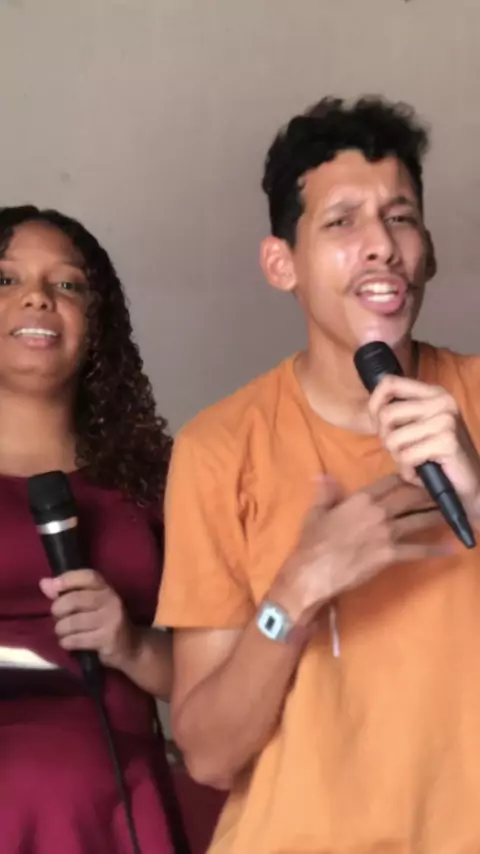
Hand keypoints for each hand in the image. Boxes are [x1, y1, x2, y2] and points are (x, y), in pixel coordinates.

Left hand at [40, 570, 137, 670]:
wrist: (131, 646)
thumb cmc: (104, 622)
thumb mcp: (90, 604)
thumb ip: (66, 592)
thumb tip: (44, 583)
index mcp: (106, 588)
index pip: (87, 576)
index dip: (68, 579)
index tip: (54, 587)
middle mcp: (111, 600)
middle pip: (74, 600)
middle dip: (58, 611)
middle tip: (59, 618)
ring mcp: (111, 619)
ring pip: (72, 622)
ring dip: (61, 630)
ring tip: (64, 633)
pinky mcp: (108, 639)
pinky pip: (77, 639)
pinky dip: (67, 642)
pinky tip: (69, 643)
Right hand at [271, 474, 448, 623]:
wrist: (314, 571)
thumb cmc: (312, 542)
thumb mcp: (316, 512)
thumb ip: (326, 493)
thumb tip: (323, 475)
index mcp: (361, 499)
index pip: (390, 481)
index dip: (406, 477)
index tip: (418, 476)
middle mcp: (378, 511)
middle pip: (410, 497)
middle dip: (428, 493)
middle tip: (442, 491)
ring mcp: (387, 533)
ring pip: (418, 519)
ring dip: (436, 515)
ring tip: (451, 513)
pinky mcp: (391, 553)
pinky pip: (417, 550)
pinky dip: (434, 550)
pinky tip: (449, 549)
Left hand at [369, 375, 479, 517]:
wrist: (470, 485)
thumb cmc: (439, 458)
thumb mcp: (418, 428)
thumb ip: (400, 413)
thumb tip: (373, 408)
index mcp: (434, 393)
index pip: (389, 383)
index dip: (374, 405)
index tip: (379, 425)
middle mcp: (442, 401)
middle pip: (386, 414)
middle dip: (386, 439)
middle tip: (403, 451)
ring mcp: (445, 421)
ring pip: (392, 439)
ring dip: (398, 458)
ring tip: (415, 463)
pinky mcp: (446, 442)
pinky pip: (405, 456)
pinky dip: (408, 471)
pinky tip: (421, 474)